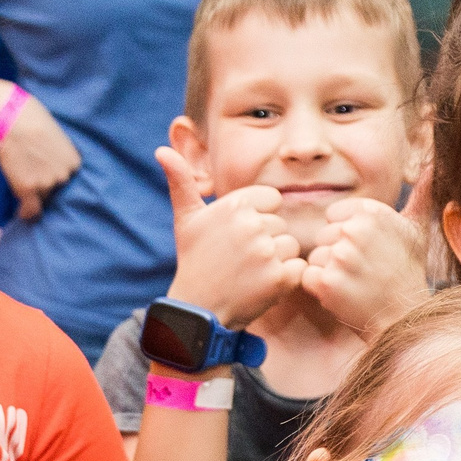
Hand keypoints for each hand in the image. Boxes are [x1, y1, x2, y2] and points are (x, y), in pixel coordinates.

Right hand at [0, 90, 80, 220]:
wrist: (8, 118)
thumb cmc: (28, 116)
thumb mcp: (53, 133)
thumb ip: (56, 151)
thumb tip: (49, 159)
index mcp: (74, 161)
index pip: (68, 179)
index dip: (55, 176)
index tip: (45, 175)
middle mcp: (64, 175)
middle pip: (56, 189)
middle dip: (46, 184)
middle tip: (30, 174)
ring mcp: (47, 184)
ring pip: (42, 198)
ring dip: (34, 194)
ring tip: (21, 181)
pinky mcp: (28, 189)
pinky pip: (31, 210)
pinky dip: (26, 213)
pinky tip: (21, 214)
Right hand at [160, 147, 306, 329]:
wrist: (198, 310)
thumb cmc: (194, 261)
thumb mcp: (186, 219)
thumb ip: (181, 182)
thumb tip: (161, 150)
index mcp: (235, 204)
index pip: (272, 201)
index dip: (259, 219)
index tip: (239, 237)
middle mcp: (252, 225)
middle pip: (280, 225)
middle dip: (266, 242)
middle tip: (240, 261)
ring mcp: (267, 252)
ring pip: (291, 246)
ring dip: (277, 261)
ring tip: (250, 273)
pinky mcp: (280, 278)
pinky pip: (299, 269)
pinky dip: (286, 280)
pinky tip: (262, 285)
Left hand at [299, 197, 426, 337]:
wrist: (405, 317)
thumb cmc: (409, 272)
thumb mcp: (416, 229)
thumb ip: (419, 195)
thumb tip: (431, 166)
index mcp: (371, 212)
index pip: (334, 216)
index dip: (345, 236)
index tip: (366, 252)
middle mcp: (355, 230)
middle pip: (323, 237)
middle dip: (336, 254)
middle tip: (362, 272)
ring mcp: (340, 257)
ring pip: (315, 257)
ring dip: (329, 272)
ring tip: (355, 283)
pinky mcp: (327, 283)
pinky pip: (308, 278)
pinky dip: (320, 289)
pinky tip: (344, 294)